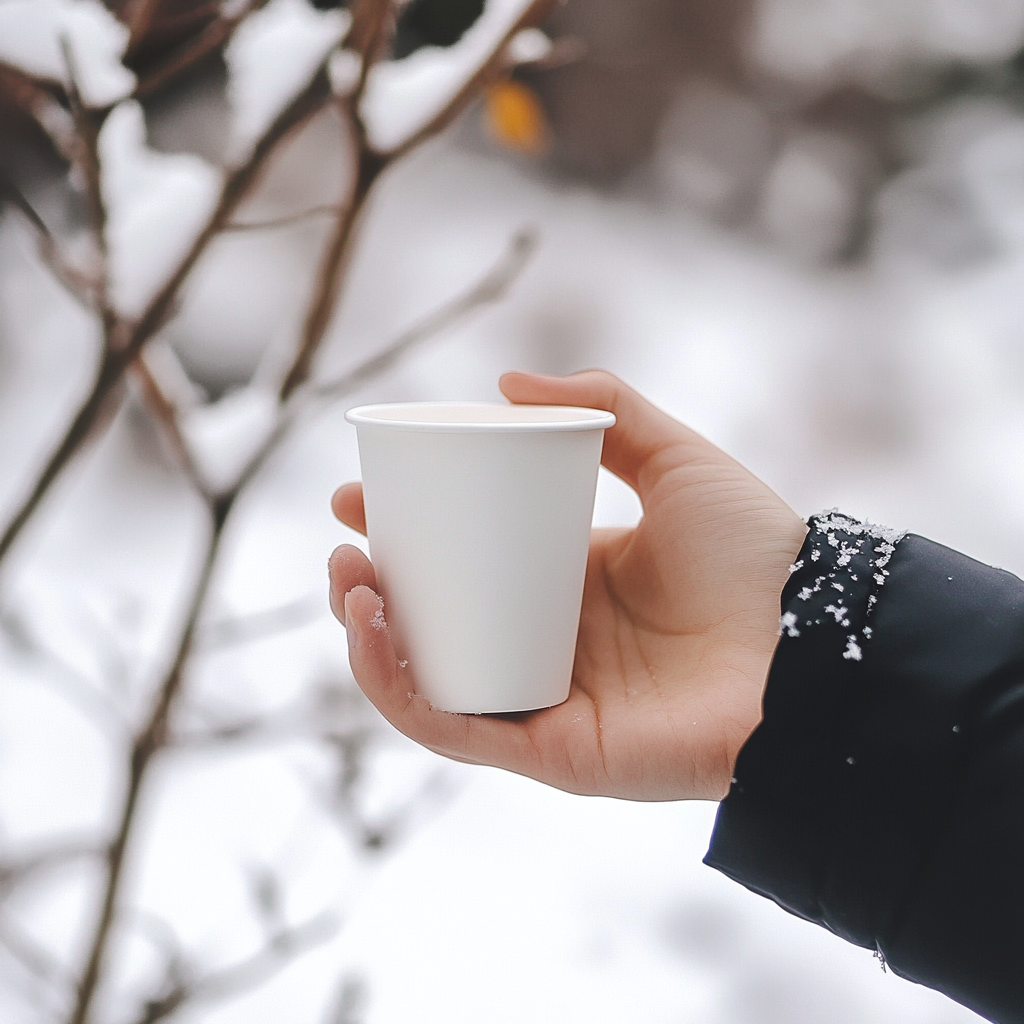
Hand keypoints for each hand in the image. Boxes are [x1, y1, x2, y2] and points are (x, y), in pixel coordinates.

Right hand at [329, 371, 805, 800]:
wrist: (814, 644)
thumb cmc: (756, 555)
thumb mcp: (675, 459)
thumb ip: (607, 407)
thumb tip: (507, 380)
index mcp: (566, 582)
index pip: (462, 562)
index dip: (402, 532)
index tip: (356, 495)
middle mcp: (546, 643)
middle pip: (435, 624)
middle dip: (369, 589)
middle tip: (343, 546)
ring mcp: (544, 700)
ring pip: (428, 681)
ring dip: (367, 639)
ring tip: (349, 583)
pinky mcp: (550, 751)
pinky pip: (452, 728)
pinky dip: (400, 689)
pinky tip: (375, 632)